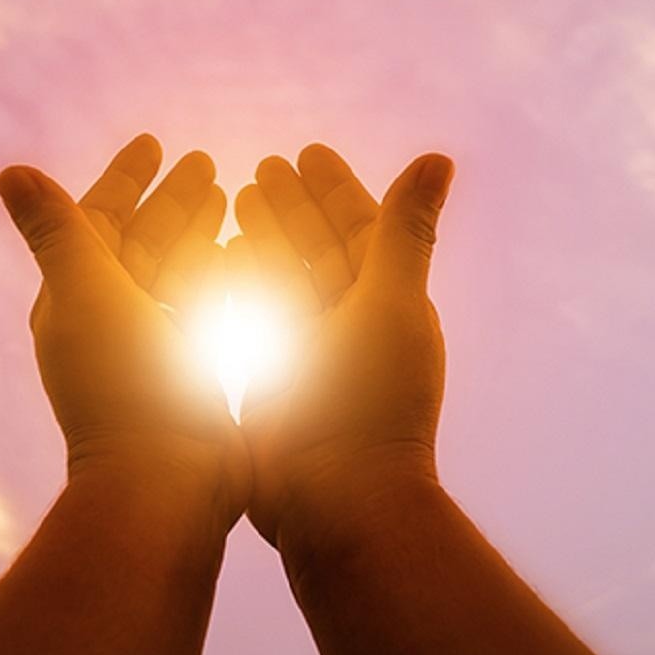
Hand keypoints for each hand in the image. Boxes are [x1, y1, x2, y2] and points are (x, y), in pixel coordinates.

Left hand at [0, 133, 248, 530]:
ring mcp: (150, 348)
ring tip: (231, 196)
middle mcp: (109, 321)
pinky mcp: (189, 372)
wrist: (166, 481)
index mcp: (74, 299)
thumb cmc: (124, 386)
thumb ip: (56, 231)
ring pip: (177, 271)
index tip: (154, 142)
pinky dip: (222, 274)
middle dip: (172, 200)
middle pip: (143, 241)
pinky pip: (204, 307)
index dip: (125, 178)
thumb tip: (9, 171)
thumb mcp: (87, 294)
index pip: (100, 220)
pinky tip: (248, 254)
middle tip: (209, 162)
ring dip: (199, 231)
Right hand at [230, 144, 454, 549]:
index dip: (335, 189)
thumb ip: (407, 230)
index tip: (307, 153)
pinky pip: (253, 317)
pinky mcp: (272, 382)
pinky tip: (214, 256)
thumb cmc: (371, 404)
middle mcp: (351, 326)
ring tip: (234, 200)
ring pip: (283, 278)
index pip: (362, 229)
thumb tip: (440, 158)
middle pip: (318, 248)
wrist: (335, 501)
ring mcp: (310, 355)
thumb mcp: (392, 303)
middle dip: (293, 207)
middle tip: (262, 167)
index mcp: (389, 304)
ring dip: (262, 237)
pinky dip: (237, 283)